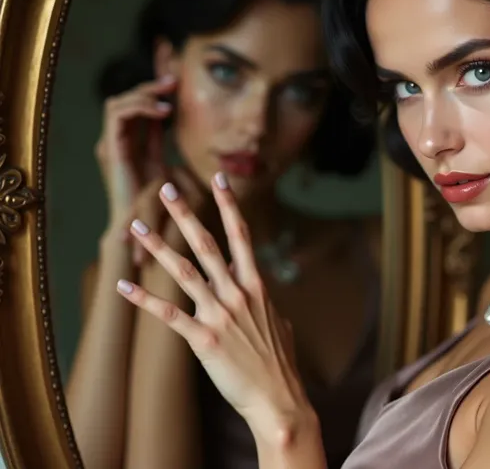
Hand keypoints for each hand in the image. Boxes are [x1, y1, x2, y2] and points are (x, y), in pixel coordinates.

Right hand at [95, 75, 176, 222]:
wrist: (138, 226)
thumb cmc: (151, 202)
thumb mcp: (159, 163)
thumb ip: (157, 140)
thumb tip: (168, 118)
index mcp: (125, 143)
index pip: (134, 107)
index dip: (152, 92)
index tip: (175, 84)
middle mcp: (114, 141)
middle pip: (124, 100)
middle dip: (148, 88)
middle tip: (173, 82)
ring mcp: (110, 144)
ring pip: (117, 103)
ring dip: (143, 95)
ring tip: (168, 100)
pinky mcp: (111, 148)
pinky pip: (118, 115)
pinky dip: (140, 108)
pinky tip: (162, 113)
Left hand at [116, 172, 310, 441]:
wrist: (278, 397)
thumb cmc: (280, 363)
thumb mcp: (279, 325)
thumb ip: (267, 305)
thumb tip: (263, 297)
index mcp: (256, 285)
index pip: (241, 235)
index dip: (229, 205)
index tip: (218, 179)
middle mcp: (237, 293)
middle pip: (207, 244)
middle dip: (186, 214)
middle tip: (166, 189)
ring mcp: (220, 314)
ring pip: (184, 272)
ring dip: (158, 247)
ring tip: (136, 226)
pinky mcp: (204, 339)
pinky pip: (169, 314)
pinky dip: (144, 299)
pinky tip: (123, 285)